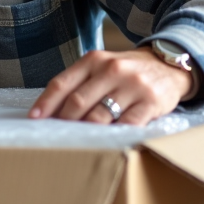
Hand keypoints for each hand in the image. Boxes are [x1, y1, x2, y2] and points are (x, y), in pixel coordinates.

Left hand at [28, 48, 193, 125]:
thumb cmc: (127, 71)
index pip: (61, 83)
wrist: (169, 64)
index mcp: (94, 60)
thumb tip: (52, 111)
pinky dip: (114, 135)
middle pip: (78, 102)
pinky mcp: (151, 101)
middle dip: (64, 122)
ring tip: (76, 142)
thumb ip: (80, 83)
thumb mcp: (102, 67)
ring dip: (85, 131)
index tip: (34, 119)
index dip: (45, 103)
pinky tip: (105, 141)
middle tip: (55, 135)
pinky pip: (127, 124)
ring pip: (100, 115)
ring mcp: (132, 85)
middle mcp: (112, 69)